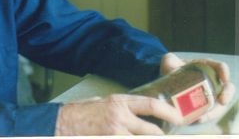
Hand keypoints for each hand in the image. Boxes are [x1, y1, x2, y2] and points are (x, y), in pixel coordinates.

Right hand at [55, 94, 183, 134]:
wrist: (60, 123)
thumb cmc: (79, 112)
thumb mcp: (102, 102)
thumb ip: (121, 108)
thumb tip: (138, 114)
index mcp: (118, 102)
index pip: (151, 104)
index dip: (169, 111)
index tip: (179, 117)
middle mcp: (119, 117)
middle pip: (153, 132)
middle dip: (159, 138)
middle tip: (161, 137)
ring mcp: (115, 133)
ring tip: (145, 137)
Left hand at [160, 53, 235, 122]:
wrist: (166, 81)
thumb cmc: (171, 68)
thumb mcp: (169, 62)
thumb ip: (169, 62)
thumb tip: (170, 70)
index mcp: (206, 66)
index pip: (220, 67)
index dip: (224, 72)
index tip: (224, 78)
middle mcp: (212, 81)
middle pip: (228, 88)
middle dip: (227, 94)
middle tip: (222, 101)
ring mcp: (210, 94)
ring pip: (221, 104)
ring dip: (216, 111)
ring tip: (205, 115)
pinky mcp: (205, 106)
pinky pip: (210, 113)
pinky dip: (206, 117)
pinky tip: (198, 119)